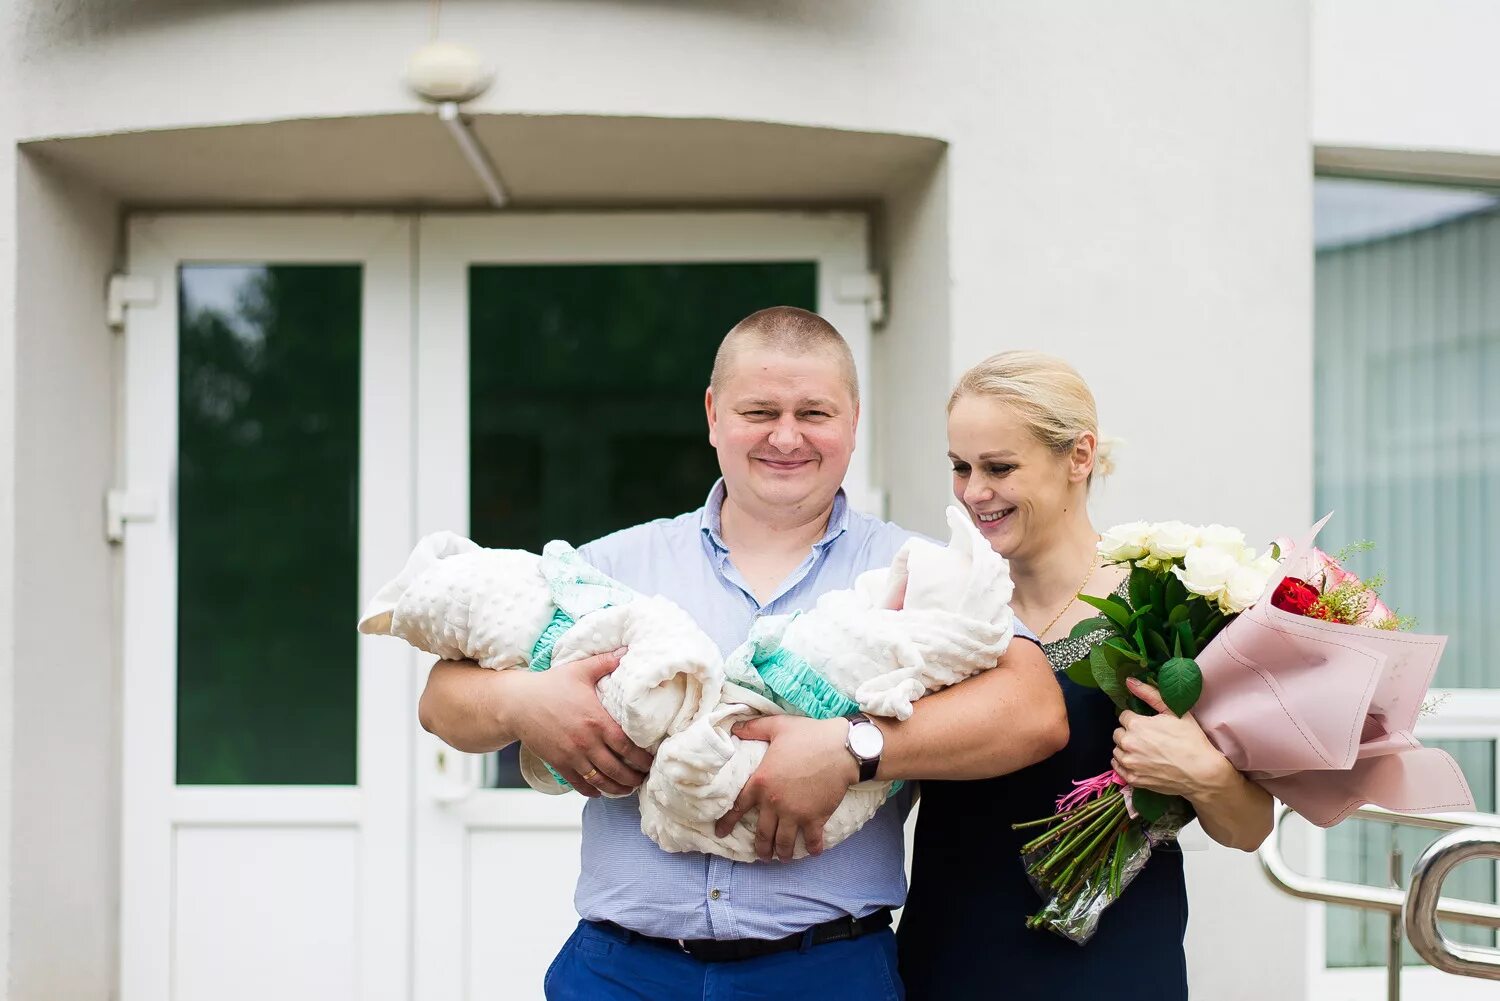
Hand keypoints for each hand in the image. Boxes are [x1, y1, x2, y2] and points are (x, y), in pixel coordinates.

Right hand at [512, 648, 653, 796]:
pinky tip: (601, 791)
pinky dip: (592, 791)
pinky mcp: (559, 763)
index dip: (642, 758)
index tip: (651, 762)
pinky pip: (579, 784)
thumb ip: (604, 663)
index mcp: (597, 720)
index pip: (627, 746)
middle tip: (644, 779)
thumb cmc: (549, 686)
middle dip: (633, 778)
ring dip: (616, 788)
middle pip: (617, 768)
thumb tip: (626, 651)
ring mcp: (572, 755)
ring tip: (627, 789)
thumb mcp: (579, 670)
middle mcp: (586, 741)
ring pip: (600, 780)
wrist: (516, 703)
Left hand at [714, 716, 857, 860]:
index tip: (720, 833)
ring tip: (782, 858)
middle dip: (760, 848)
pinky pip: (811, 840)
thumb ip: (754, 728)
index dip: (727, 822)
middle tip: (761, 855)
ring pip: (783, 842)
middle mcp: (774, 802)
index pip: (738, 806)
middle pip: (762, 833)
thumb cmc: (809, 735)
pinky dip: (811, 848)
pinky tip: (812, 851)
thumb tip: (735, 727)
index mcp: (761, 781)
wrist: (842, 748)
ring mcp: (795, 813)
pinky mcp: (816, 818)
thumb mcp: (778, 726)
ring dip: (781, 853)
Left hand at [1112, 678, 1233, 798]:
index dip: (1136, 719)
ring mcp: (1130, 763)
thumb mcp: (1174, 712)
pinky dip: (1124, 764)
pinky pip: (1117, 768)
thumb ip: (1150, 694)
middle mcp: (1128, 744)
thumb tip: (1129, 681)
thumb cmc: (1190, 740)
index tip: (1147, 724)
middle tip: (1147, 738)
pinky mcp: (1133, 779)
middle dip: (1129, 733)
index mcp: (1136, 725)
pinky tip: (1138, 762)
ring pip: (1117, 751)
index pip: (1124, 716)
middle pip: (1118, 733)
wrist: (1202, 772)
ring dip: (1126, 748)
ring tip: (1144, 750)